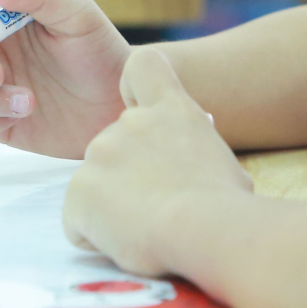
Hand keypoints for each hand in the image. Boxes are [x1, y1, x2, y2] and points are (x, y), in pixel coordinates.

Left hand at [62, 48, 252, 274]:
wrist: (206, 229)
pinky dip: (96, 234)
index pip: (145, 65)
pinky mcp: (78, 190)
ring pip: (96, 184)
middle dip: (125, 175)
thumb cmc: (227, 204)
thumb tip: (192, 163)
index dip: (136, 87)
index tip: (144, 114)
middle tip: (157, 207)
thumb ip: (195, 153)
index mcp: (172, 111)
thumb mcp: (222, 164)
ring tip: (146, 228)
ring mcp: (100, 153)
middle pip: (114, 144)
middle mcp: (131, 122)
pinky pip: (79, 219)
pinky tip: (126, 242)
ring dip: (112, 206)